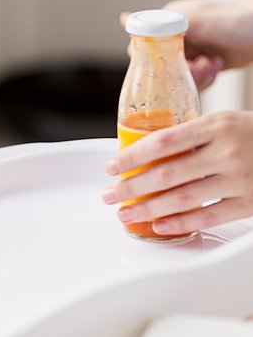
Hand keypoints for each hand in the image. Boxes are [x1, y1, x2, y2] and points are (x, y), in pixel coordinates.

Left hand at [102, 112, 252, 234]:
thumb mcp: (225, 122)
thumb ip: (192, 135)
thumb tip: (144, 151)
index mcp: (217, 124)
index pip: (162, 141)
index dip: (132, 156)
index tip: (111, 167)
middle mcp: (228, 151)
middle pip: (166, 173)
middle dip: (131, 187)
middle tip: (109, 195)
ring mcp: (241, 179)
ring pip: (182, 198)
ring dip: (147, 209)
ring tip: (125, 214)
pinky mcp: (252, 203)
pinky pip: (208, 217)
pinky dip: (179, 223)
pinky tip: (158, 226)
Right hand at [122, 0, 252, 90]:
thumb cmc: (236, 19)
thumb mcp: (196, 21)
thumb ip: (161, 24)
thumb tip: (123, 19)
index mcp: (169, 24)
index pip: (144, 48)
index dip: (152, 61)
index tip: (164, 67)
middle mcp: (178, 39)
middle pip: (161, 66)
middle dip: (177, 72)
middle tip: (197, 67)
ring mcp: (192, 52)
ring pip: (178, 76)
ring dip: (194, 77)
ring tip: (211, 65)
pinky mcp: (205, 64)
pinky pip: (194, 81)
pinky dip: (205, 79)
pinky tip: (216, 66)